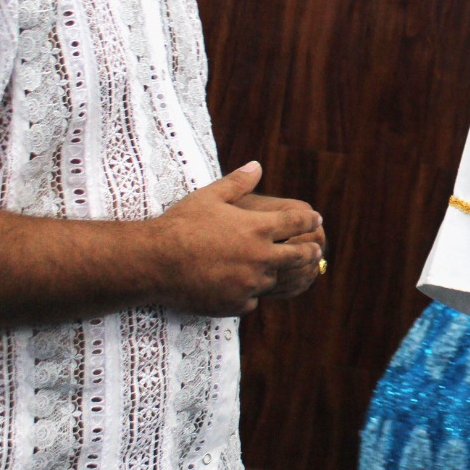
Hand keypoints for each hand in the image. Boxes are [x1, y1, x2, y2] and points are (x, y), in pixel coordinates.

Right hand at [149, 162, 322, 315]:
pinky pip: (252, 300)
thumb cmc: (179, 224)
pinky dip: (250, 293)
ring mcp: (249, 283)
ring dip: (276, 273)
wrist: (153, 262)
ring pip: (275, 279)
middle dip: (309, 251)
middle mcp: (260, 257)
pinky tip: (244, 288)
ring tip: (279, 268)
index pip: (297, 223)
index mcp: (258, 228)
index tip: (316, 219)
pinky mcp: (235, 304)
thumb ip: (237, 182)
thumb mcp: (209, 196)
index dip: (309, 220)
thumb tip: (257, 165)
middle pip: (298, 255)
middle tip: (315, 249)